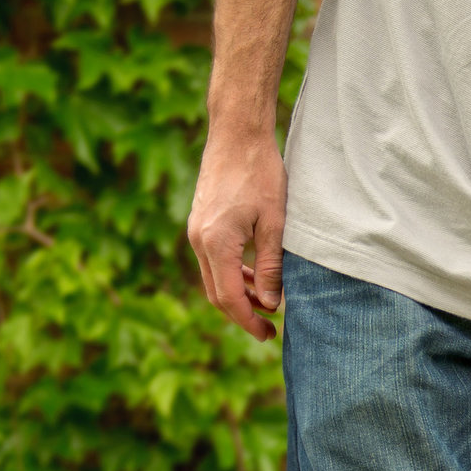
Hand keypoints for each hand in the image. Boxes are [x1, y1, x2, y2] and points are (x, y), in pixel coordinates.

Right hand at [187, 129, 288, 340]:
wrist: (236, 135)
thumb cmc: (260, 174)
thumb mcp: (274, 224)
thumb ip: (271, 267)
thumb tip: (270, 304)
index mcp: (215, 243)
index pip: (228, 297)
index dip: (248, 321)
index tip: (269, 335)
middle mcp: (198, 240)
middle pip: (216, 293)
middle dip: (242, 315)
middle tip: (270, 329)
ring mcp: (195, 231)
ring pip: (213, 278)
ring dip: (238, 295)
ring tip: (267, 306)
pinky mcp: (200, 223)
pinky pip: (213, 260)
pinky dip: (232, 274)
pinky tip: (254, 279)